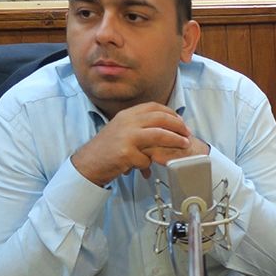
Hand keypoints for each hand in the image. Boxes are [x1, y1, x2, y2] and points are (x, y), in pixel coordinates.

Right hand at [72, 103, 199, 185]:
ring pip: (159, 135)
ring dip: (175, 140)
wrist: (87, 163)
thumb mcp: (122, 130)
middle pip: (160, 118)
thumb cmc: (107, 149)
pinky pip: (147, 158)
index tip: (181, 121)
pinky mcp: (125, 153)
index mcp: (127, 115)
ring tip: (184, 145)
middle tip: (187, 133)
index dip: (171, 113)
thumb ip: (139, 126)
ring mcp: (126, 137)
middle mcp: (127, 122)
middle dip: (178, 125)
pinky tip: (145, 168)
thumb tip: (164, 126)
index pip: (154, 107)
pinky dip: (148, 164)